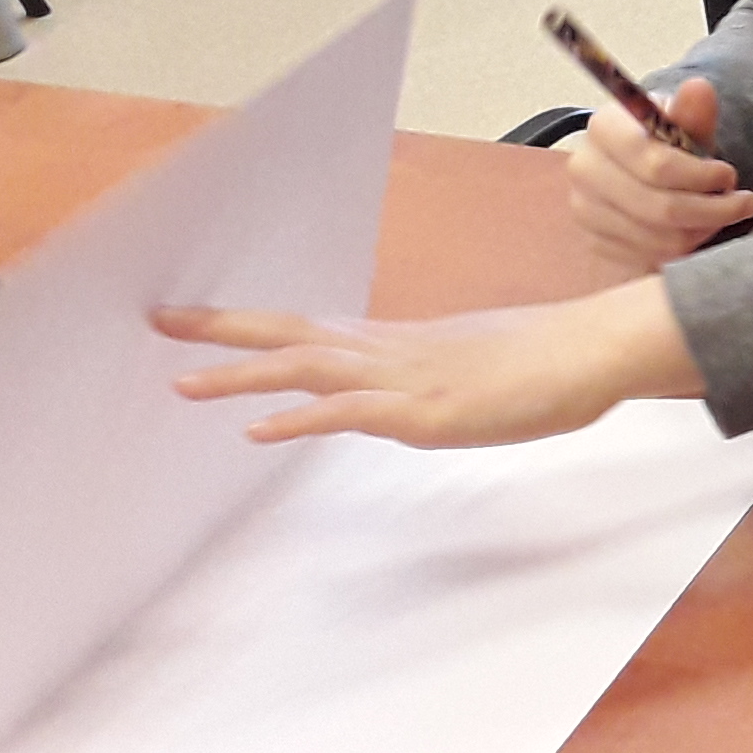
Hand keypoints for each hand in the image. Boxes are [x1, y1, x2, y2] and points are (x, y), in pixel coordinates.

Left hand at [156, 281, 700, 448]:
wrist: (592, 350)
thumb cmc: (548, 361)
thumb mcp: (476, 369)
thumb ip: (435, 382)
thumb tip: (420, 398)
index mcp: (398, 343)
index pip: (311, 329)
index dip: (252, 326)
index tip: (199, 321)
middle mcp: (390, 352)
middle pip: (292, 332)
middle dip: (222, 329)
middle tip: (159, 320)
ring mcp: (406, 378)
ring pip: (308, 366)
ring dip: (242, 375)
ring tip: (183, 384)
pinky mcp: (425, 410)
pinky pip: (349, 412)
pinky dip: (299, 420)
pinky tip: (258, 432)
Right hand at [558, 76, 752, 271]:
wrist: (641, 167)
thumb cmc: (668, 143)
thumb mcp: (685, 123)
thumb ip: (694, 112)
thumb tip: (700, 88)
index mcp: (604, 128)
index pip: (656, 164)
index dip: (702, 176)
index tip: (729, 175)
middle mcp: (584, 168)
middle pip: (659, 208)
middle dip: (713, 210)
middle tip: (743, 203)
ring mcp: (584, 208)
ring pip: (658, 238)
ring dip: (703, 230)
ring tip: (722, 214)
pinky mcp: (594, 240)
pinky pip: (648, 256)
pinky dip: (683, 248)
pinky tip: (697, 229)